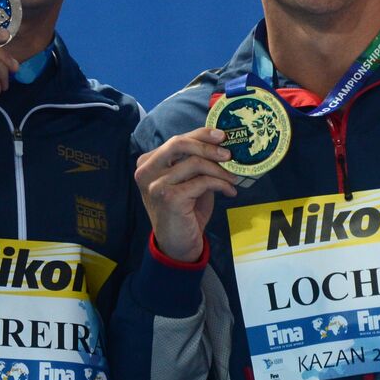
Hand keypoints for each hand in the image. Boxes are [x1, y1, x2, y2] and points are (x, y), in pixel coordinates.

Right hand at [135, 127, 237, 262]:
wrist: (178, 245)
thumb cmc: (184, 211)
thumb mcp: (189, 181)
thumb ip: (195, 161)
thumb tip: (221, 143)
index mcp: (148, 162)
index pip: (177, 139)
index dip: (201, 134)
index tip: (222, 136)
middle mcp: (146, 171)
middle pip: (180, 143)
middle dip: (208, 146)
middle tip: (229, 154)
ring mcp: (155, 184)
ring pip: (195, 163)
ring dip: (220, 170)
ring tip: (232, 178)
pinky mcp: (169, 198)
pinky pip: (203, 181)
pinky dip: (221, 184)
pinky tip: (229, 191)